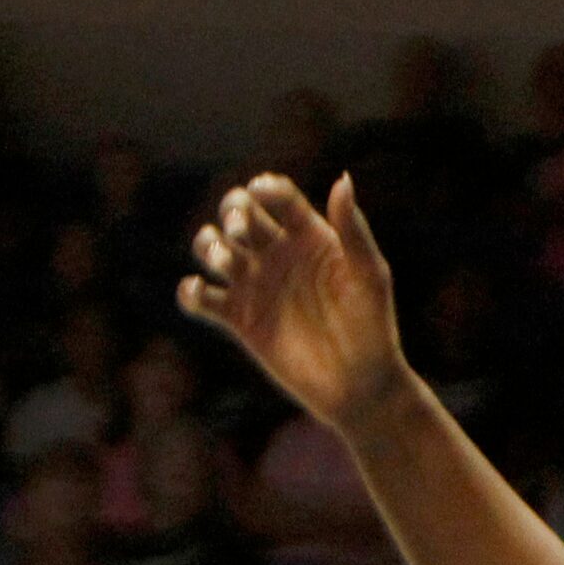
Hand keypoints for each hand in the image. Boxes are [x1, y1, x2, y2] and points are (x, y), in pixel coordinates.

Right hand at [178, 173, 413, 434]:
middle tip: (240, 233)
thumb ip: (353, 230)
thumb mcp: (369, 276)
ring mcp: (256, 285)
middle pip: (239, 213)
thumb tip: (343, 178)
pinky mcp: (239, 319)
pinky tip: (199, 292)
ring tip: (225, 262)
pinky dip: (190, 291)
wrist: (360, 385)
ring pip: (213, 248)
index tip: (260, 194)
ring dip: (208, 245)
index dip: (264, 189)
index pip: (278, 196)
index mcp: (310, 236)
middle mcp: (278, 254)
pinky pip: (200, 297)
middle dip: (232, 212)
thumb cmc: (374, 329)